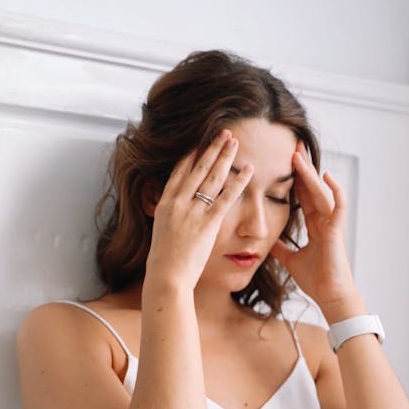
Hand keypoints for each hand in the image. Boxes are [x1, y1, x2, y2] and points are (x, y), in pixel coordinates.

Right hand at [145, 129, 252, 290]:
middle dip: (211, 149)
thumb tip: (173, 220)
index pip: (178, 173)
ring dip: (225, 157)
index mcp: (164, 205)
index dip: (191, 156)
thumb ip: (169, 221)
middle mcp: (178, 203)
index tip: (200, 142)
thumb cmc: (164, 263)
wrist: (166, 276)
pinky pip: (227, 197)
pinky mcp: (208, 223)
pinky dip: (239, 182)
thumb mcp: (161, 235)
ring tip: (235, 141)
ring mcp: (193, 212)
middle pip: (197, 169)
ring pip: (212, 177)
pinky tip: (248, 169)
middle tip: (223, 132)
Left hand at [270, 139, 360, 316]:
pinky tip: (326, 176)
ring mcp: (331, 224)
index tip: (284, 162)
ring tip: (299, 156)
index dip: (294, 180)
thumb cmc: (316, 280)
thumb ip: (282, 248)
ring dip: (310, 174)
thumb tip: (268, 242)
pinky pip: (338, 206)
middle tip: (292, 146)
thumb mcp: (291, 260)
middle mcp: (323, 221)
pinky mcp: (337, 231)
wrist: (330, 296)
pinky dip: (334, 190)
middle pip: (311, 189)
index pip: (302, 196)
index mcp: (314, 226)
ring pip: (320, 192)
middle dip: (302, 168)